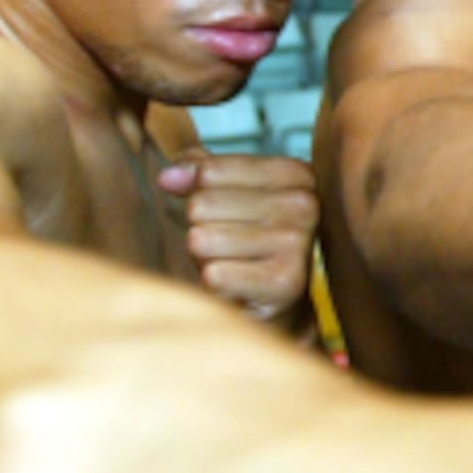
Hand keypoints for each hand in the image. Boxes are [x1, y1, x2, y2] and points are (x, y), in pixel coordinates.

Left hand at [160, 150, 316, 324]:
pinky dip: (215, 286)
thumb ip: (199, 173)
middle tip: (230, 246)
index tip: (222, 212)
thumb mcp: (231, 194)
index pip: (209, 172)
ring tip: (234, 264)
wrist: (279, 300)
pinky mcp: (284, 282)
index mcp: (296, 175)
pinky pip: (213, 274)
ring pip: (203, 239)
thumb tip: (168, 177)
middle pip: (202, 205)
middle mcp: (305, 204)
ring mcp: (297, 243)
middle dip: (203, 228)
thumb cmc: (250, 240)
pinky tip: (237, 287)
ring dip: (206, 258)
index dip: (198, 194)